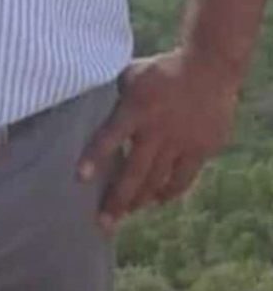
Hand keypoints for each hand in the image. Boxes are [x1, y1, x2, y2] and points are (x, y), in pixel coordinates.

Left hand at [77, 49, 238, 232]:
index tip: (81, 178)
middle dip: (117, 200)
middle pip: (134, 173)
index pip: (110, 136)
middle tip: (103, 223)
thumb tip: (92, 102)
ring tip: (127, 211)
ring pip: (157, 182)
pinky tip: (158, 199)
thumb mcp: (132, 74)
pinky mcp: (200, 150)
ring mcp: (180, 143)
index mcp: (136, 109)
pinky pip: (182, 179)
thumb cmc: (163, 69)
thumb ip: (115, 93)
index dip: (95, 157)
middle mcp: (156, 130)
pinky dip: (168, 192)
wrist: (208, 68)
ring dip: (140, 200)